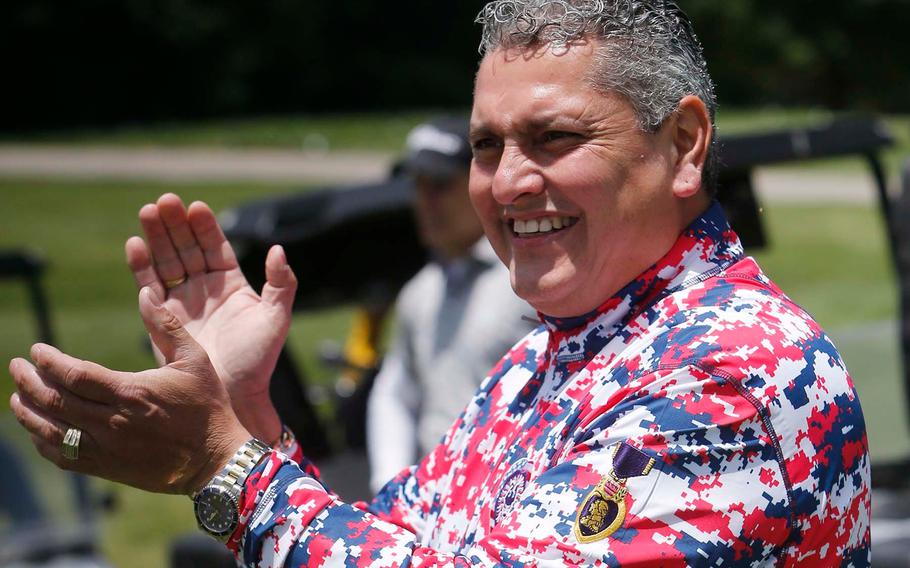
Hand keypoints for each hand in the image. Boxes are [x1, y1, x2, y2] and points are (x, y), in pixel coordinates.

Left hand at [8, 287, 249, 494]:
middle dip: (29, 382)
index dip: (49, 361)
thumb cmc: (207, 406)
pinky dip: (43, 442)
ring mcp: (108, 448)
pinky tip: (37, 430)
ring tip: (17, 397)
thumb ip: (167, 326)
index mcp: (132, 391)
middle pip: (55, 400)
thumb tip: (145, 293)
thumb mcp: (195, 360)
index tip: (36, 351)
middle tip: (16, 367)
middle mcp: (113, 422)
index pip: (74, 374)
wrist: (216, 458)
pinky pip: (64, 456)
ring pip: (52, 430)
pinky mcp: (108, 468)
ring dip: (28, 413)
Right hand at [125, 193, 296, 441]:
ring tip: (147, 212)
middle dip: (175, 225)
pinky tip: (135, 245)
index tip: (196, 207)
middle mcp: (204, 291)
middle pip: (186, 248)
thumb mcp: (276, 318)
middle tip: (164, 201)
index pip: (215, 248)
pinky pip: (149, 287)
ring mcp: (181, 303)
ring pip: (166, 262)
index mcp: (232, 286)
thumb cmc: (258, 361)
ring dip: (156, 237)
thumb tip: (278, 249)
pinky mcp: (161, 320)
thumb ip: (281, 284)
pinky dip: (141, 267)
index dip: (206, 227)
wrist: (233, 397)